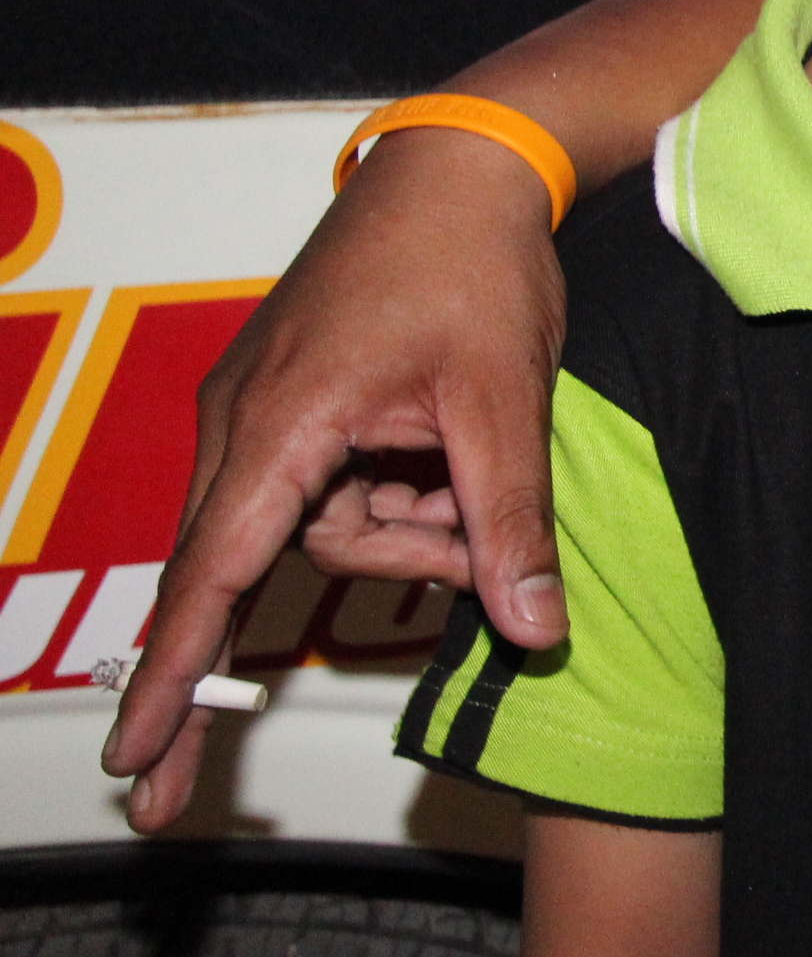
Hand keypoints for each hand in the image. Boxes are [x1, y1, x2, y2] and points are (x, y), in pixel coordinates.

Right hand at [101, 125, 568, 831]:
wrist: (462, 168)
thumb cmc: (474, 268)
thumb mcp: (504, 403)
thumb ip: (510, 523)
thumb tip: (532, 632)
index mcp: (280, 423)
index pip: (213, 577)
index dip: (173, 675)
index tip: (135, 759)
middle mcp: (243, 423)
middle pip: (244, 568)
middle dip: (228, 659)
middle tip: (175, 788)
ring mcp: (262, 411)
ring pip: (312, 530)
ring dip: (395, 537)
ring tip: (474, 488)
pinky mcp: (293, 404)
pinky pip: (326, 490)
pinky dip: (392, 500)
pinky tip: (449, 464)